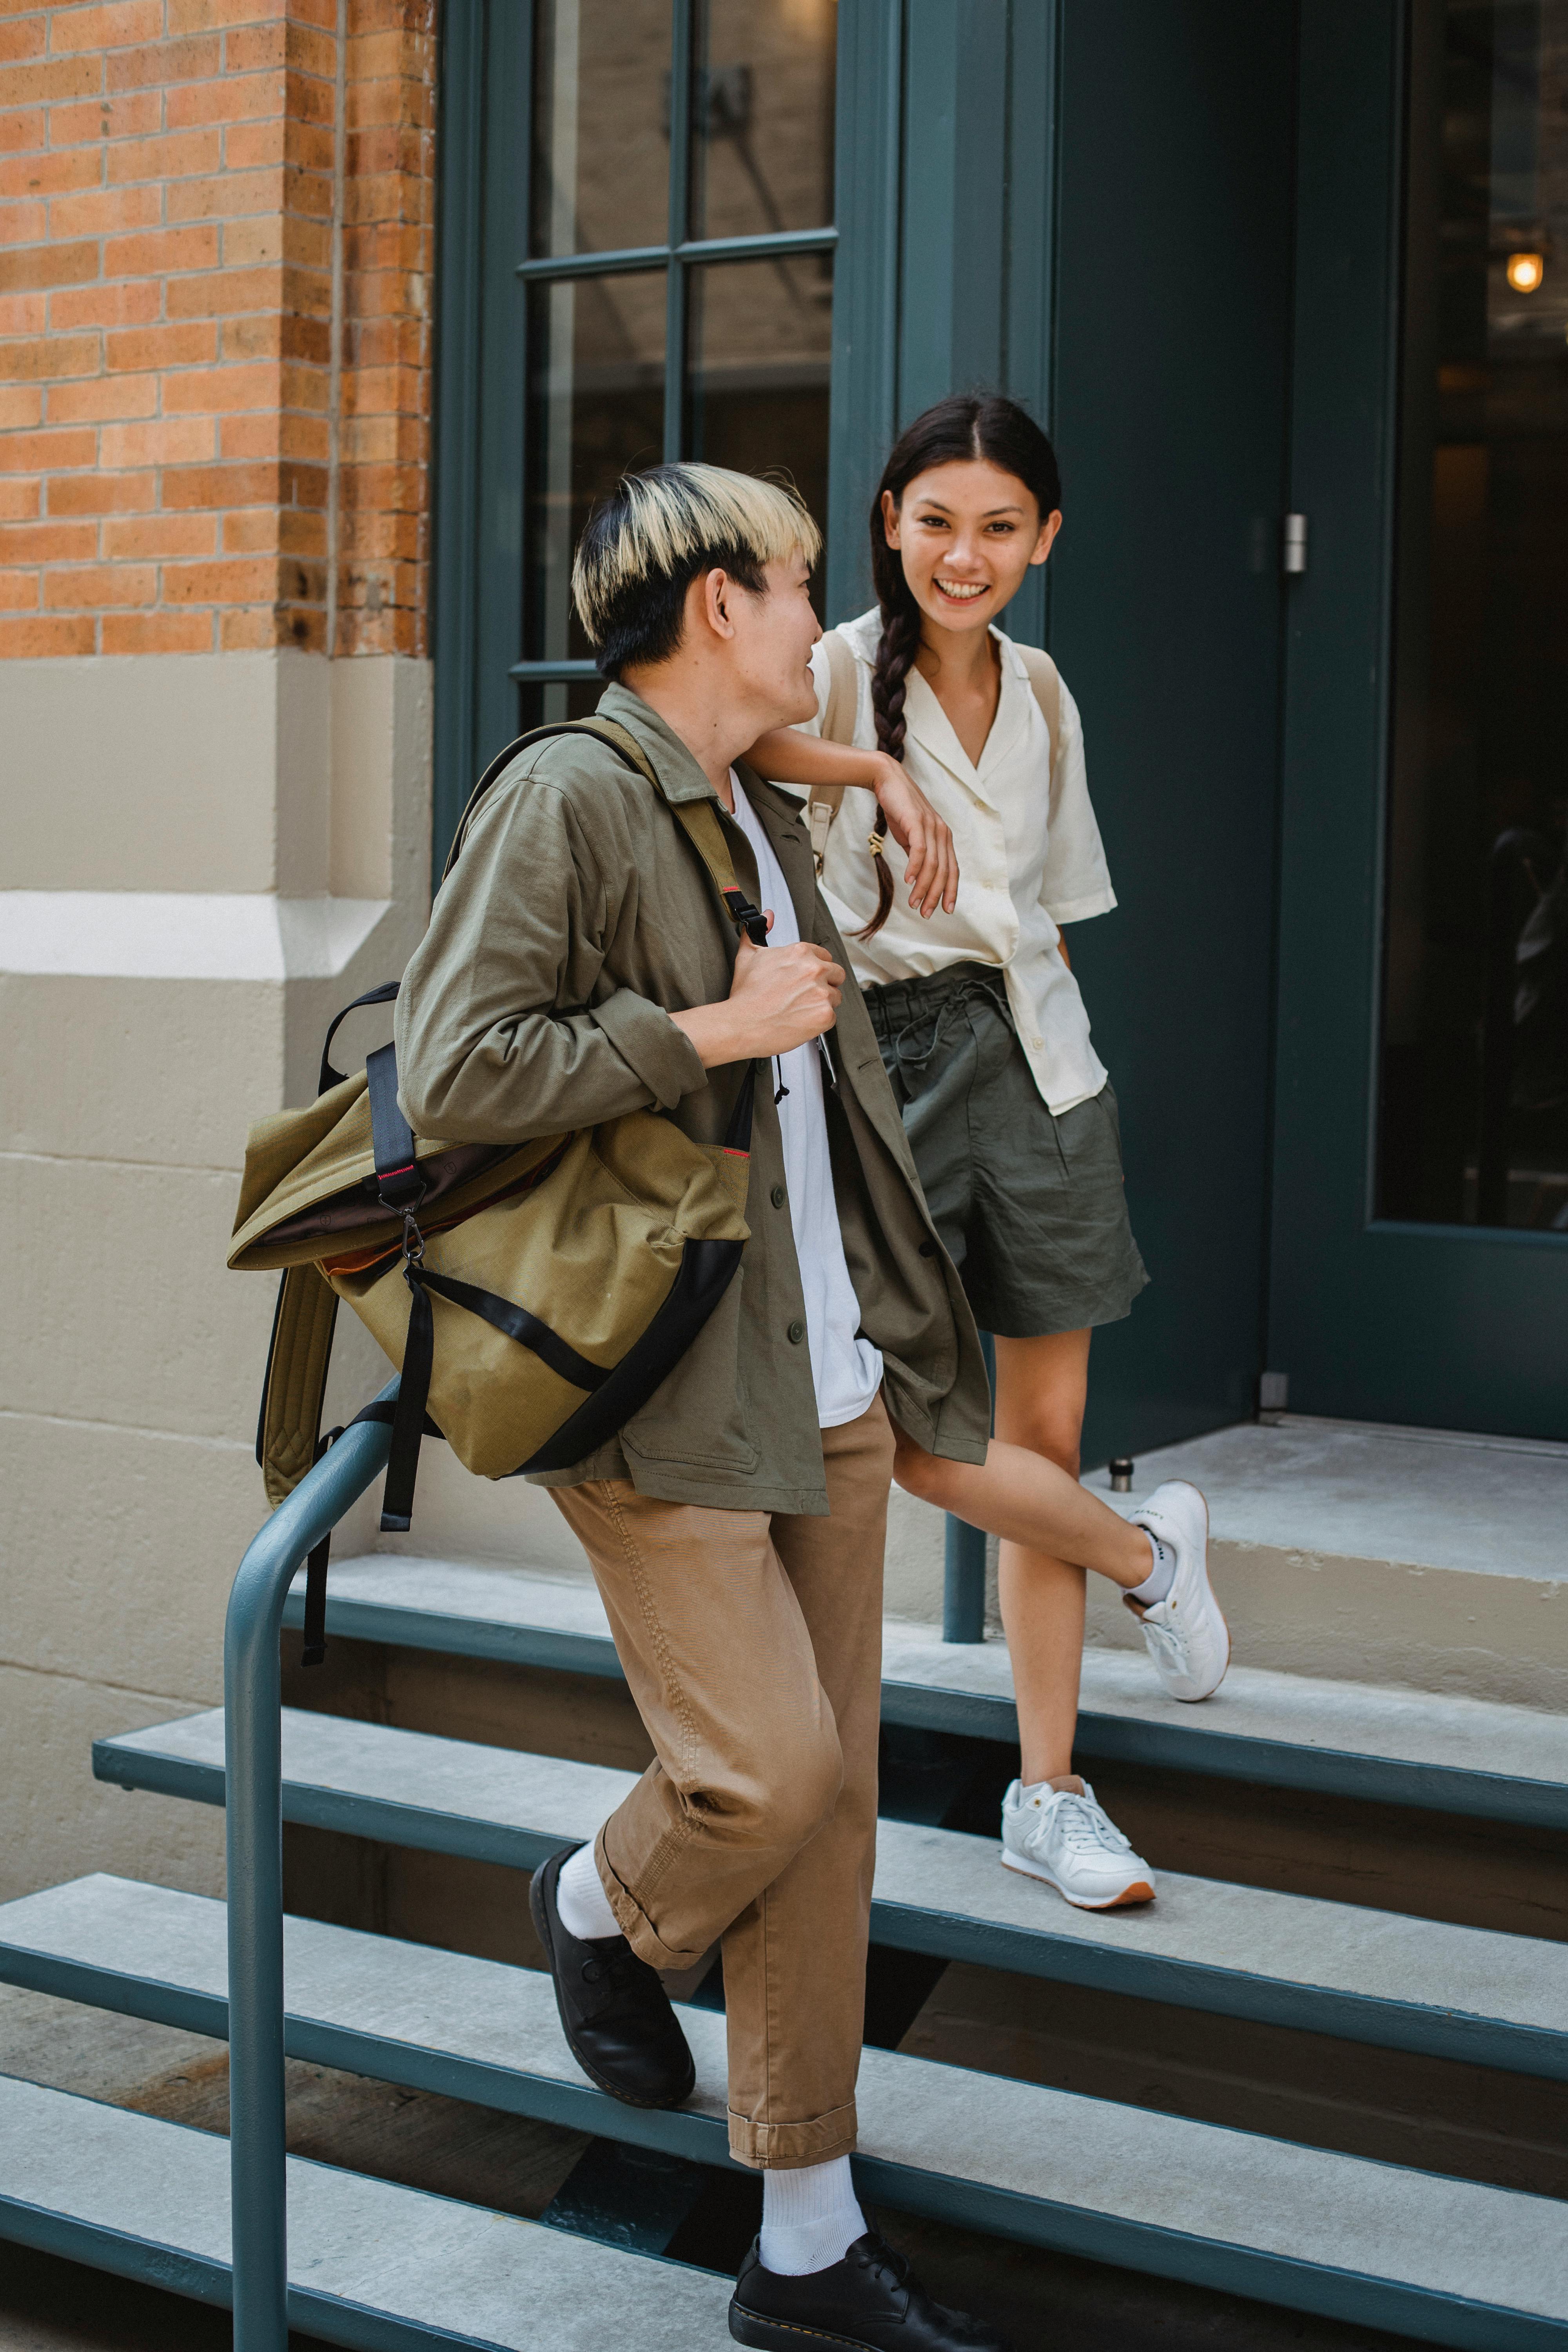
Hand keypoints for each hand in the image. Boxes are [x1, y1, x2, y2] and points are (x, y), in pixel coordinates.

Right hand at [671, 919, 844, 1067]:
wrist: (742, 1024)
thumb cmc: (745, 993)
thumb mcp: (748, 955)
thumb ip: (759, 931)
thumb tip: (768, 915)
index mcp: (800, 952)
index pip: (824, 957)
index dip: (814, 970)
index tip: (803, 980)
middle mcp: (814, 969)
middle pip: (836, 974)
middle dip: (824, 984)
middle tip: (804, 995)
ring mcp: (822, 992)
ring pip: (835, 997)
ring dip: (821, 1003)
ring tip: (799, 1010)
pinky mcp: (825, 1014)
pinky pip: (831, 1017)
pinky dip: (818, 1022)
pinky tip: (800, 1021)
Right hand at [869, 756, 957, 917]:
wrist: (887, 780)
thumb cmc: (899, 808)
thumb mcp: (911, 836)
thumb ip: (918, 854)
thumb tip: (918, 875)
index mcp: (943, 838)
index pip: (952, 869)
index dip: (951, 891)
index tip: (946, 910)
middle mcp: (942, 832)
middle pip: (944, 871)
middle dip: (936, 895)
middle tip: (925, 913)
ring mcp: (931, 826)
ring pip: (933, 864)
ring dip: (923, 887)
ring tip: (914, 903)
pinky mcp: (916, 821)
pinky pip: (920, 849)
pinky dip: (916, 867)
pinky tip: (909, 881)